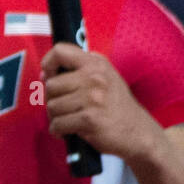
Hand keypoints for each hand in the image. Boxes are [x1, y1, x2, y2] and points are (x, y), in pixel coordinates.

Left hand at [41, 43, 158, 159]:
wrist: (138, 132)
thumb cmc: (116, 106)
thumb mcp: (105, 77)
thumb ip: (79, 70)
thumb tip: (45, 74)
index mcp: (96, 64)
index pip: (61, 51)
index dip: (48, 63)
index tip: (49, 75)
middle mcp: (94, 77)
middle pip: (51, 85)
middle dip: (52, 100)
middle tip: (63, 109)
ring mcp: (92, 98)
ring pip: (52, 106)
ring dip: (55, 118)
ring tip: (69, 120)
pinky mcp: (89, 119)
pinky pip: (58, 124)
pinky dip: (59, 131)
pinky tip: (69, 132)